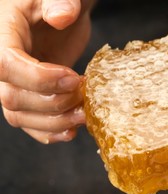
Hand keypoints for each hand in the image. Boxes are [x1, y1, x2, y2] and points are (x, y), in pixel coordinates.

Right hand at [0, 0, 94, 143]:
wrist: (61, 15)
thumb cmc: (55, 1)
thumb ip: (58, 1)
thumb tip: (61, 16)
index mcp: (2, 35)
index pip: (5, 65)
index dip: (39, 78)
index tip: (72, 78)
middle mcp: (3, 64)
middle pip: (13, 98)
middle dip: (53, 103)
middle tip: (84, 94)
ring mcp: (16, 84)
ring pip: (20, 117)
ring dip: (55, 121)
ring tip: (85, 114)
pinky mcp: (31, 97)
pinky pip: (30, 124)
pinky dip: (50, 132)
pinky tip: (72, 130)